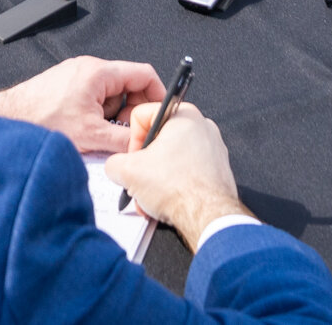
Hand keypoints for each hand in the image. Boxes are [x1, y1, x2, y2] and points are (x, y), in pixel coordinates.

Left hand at [0, 56, 162, 152]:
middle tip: (126, 132)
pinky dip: (97, 116)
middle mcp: (89, 69)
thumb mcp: (91, 135)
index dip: (158, 95)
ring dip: (112, 116)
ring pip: (111, 96)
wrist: (9, 121)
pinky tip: (86, 132)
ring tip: (99, 134)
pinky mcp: (68, 87)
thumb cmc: (40, 120)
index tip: (159, 112)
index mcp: (99, 72)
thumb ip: (123, 140)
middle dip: (131, 112)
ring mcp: (77, 77)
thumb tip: (142, 145)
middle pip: (128, 87)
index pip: (144, 74)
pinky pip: (94, 100)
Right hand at [100, 102, 249, 249]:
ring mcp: (212, 149)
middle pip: (157, 140)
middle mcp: (201, 126)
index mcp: (183, 115)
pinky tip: (168, 201)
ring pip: (171, 158)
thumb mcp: (128, 172)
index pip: (142, 116)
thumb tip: (116, 166)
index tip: (135, 159)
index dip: (132, 140)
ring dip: (157, 179)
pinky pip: (187, 172)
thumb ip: (114, 163)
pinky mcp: (217, 170)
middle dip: (145, 165)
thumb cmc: (180, 189)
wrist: (208, 217)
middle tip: (142, 180)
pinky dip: (175, 185)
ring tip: (153, 196)